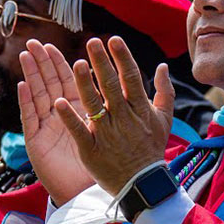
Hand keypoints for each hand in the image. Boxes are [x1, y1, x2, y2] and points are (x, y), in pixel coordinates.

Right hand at [18, 39, 94, 204]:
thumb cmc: (100, 163)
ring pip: (37, 96)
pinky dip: (26, 102)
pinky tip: (22, 86)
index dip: (59, 64)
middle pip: (48, 84)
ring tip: (26, 56)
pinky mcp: (36, 142)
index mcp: (76, 111)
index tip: (53, 45)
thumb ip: (108, 106)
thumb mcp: (107, 131)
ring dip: (31, 76)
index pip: (66, 82)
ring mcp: (45, 128)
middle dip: (41, 63)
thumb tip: (118, 82)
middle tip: (34, 43)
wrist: (86, 193)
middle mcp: (58, 117)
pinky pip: (30, 119)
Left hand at [55, 36, 172, 195]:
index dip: (122, 58)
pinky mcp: (91, 150)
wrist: (142, 184)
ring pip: (93, 105)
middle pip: (110, 86)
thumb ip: (164, 91)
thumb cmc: (152, 148)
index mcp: (140, 109)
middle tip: (92, 42)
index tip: (114, 40)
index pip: (130, 78)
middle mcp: (123, 119)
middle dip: (102, 63)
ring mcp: (106, 134)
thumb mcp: (165, 119)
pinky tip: (59, 102)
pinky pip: (79, 131)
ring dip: (84, 84)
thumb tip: (162, 65)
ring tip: (76, 63)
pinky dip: (70, 117)